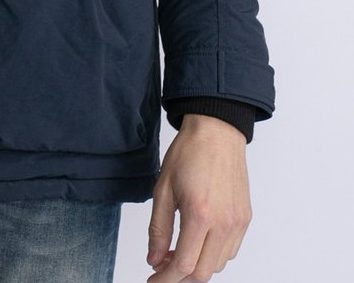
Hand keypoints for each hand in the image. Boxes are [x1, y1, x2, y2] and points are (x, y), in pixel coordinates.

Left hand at [147, 115, 251, 281]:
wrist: (217, 131)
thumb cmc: (189, 153)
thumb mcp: (163, 189)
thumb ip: (158, 229)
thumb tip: (154, 260)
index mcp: (200, 214)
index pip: (184, 265)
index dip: (166, 279)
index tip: (153, 279)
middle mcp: (224, 223)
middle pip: (203, 272)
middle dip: (180, 277)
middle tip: (162, 267)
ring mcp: (238, 222)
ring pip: (218, 265)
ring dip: (197, 266)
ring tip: (178, 252)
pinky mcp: (245, 218)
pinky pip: (230, 250)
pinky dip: (212, 255)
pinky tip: (198, 241)